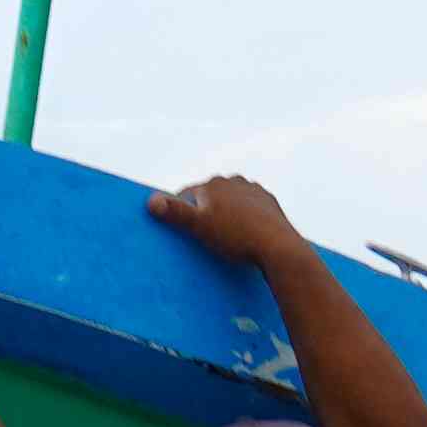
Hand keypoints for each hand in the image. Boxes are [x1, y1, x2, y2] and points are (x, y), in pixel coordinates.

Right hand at [144, 173, 303, 269]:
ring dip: (224, 213)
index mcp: (212, 184)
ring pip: (230, 201)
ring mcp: (253, 190)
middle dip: (204, 211)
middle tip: (202, 235)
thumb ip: (175, 212)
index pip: (186, 195)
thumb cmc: (236, 237)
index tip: (179, 230)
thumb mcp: (199, 227)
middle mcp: (233, 181)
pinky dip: (243, 217)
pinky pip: (249, 208)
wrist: (277, 245)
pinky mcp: (268, 202)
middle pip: (209, 196)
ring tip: (224, 235)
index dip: (180, 212)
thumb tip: (149, 200)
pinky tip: (243, 233)